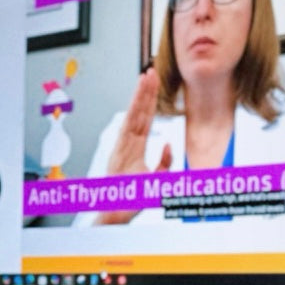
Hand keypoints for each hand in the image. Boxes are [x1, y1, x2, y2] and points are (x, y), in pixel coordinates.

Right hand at [96, 66, 172, 224]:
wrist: (114, 213)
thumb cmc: (129, 199)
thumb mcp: (156, 179)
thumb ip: (164, 162)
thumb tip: (169, 144)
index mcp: (132, 149)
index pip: (143, 119)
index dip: (148, 101)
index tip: (152, 84)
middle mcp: (125, 145)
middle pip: (138, 113)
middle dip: (145, 91)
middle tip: (150, 71)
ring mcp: (121, 147)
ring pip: (134, 115)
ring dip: (140, 95)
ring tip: (146, 77)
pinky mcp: (120, 151)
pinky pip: (129, 126)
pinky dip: (134, 111)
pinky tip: (140, 99)